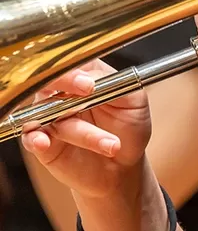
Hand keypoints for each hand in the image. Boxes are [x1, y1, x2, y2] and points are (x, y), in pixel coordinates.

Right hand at [21, 59, 150, 199]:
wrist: (124, 167)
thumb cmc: (129, 128)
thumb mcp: (134, 101)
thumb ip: (114, 84)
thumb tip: (89, 78)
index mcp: (87, 76)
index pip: (73, 62)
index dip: (77, 70)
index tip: (90, 84)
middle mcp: (65, 93)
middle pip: (51, 80)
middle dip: (66, 84)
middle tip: (88, 93)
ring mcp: (51, 117)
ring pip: (50, 112)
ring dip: (80, 130)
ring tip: (111, 145)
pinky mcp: (43, 142)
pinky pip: (30, 136)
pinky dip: (35, 138)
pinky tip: (45, 142)